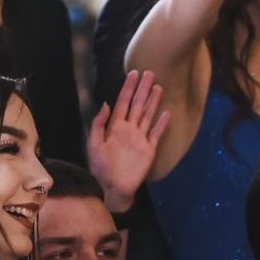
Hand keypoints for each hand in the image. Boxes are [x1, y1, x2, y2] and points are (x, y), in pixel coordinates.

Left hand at [87, 70, 167, 212]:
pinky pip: (156, 134)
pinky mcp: (149, 149)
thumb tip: (106, 104)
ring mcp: (140, 138)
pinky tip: (166, 113)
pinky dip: (161, 124)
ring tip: (158, 87)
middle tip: (149, 73)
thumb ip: (99, 124)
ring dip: (153, 101)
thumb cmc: (100, 167)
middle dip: (143, 89)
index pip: (123, 102)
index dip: (128, 88)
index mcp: (115, 127)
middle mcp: (129, 129)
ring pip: (148, 115)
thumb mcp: (93, 144)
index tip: (133, 73)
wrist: (112, 187)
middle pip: (138, 105)